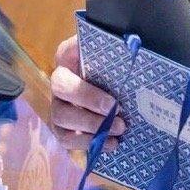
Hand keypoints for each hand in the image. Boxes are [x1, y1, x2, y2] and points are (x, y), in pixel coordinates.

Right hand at [47, 35, 123, 151]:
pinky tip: (110, 144)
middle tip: (117, 111)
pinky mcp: (64, 127)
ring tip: (118, 130)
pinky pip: (66, 139)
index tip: (111, 96)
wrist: (115, 82)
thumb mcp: (114, 50)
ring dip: (90, 127)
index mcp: (68, 56)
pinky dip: (88, 144)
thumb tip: (130, 45)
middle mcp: (59, 81)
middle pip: (60, 91)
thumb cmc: (114, 63)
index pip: (64, 54)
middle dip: (89, 103)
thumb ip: (115, 47)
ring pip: (61, 118)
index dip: (83, 74)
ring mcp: (59, 105)